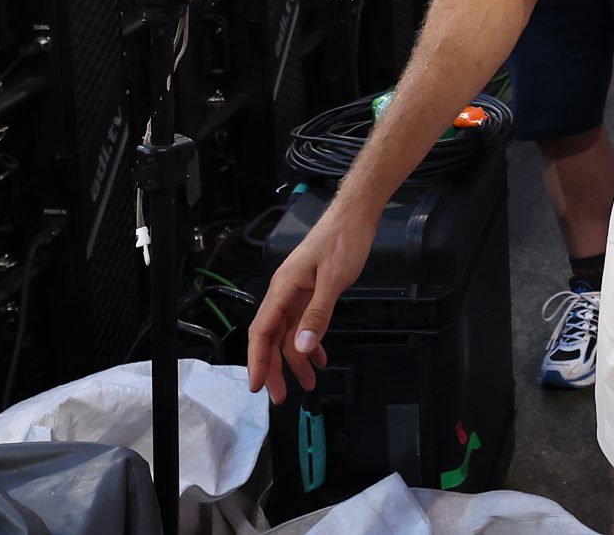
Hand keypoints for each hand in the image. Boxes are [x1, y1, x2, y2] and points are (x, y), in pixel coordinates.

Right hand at [247, 198, 377, 400]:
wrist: (356, 216)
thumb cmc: (343, 241)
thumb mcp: (333, 278)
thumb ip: (318, 313)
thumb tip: (300, 347)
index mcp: (283, 288)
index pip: (262, 330)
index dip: (257, 360)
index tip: (257, 386)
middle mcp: (285, 293)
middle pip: (272, 337)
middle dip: (275, 368)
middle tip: (282, 398)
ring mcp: (298, 294)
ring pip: (289, 334)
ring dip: (296, 360)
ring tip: (308, 385)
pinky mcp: (312, 293)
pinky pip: (305, 324)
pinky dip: (311, 343)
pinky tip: (320, 359)